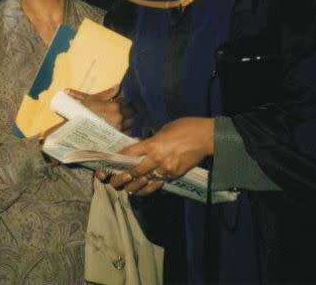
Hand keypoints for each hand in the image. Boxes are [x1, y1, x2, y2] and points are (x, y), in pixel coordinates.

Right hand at [66, 85, 132, 132]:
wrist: (74, 126)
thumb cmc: (82, 111)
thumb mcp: (93, 99)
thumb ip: (108, 93)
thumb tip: (117, 87)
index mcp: (115, 106)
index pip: (128, 104)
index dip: (125, 104)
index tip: (121, 105)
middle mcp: (119, 117)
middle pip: (131, 114)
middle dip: (127, 113)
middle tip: (121, 113)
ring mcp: (118, 128)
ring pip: (130, 124)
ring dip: (127, 122)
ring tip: (118, 121)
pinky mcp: (115, 137)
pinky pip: (126, 134)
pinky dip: (124, 132)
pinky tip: (118, 130)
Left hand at [98, 117, 214, 196]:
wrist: (205, 137)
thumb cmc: (184, 128)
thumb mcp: (162, 131)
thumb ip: (150, 141)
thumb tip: (139, 148)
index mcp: (152, 144)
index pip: (128, 154)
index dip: (117, 159)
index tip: (110, 162)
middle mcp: (157, 159)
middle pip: (134, 172)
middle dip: (123, 177)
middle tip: (114, 179)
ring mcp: (166, 169)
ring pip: (145, 182)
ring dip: (134, 185)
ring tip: (126, 187)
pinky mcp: (175, 175)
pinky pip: (159, 182)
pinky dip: (150, 186)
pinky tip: (143, 188)